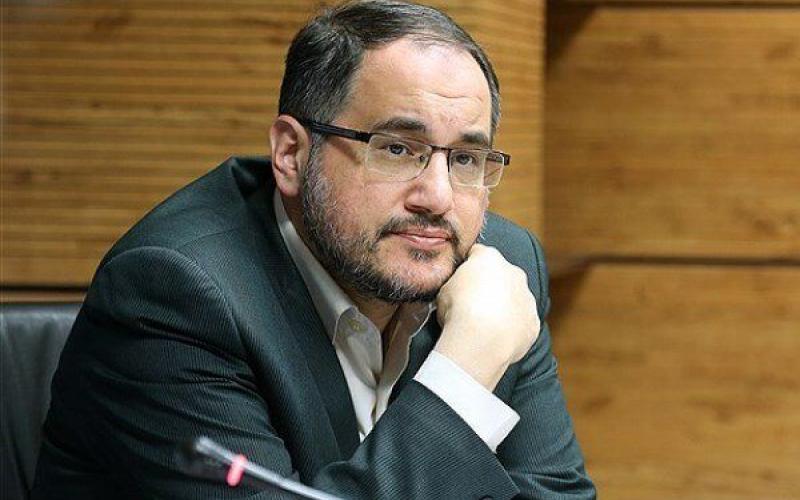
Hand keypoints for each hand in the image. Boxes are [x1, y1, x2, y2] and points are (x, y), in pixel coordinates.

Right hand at [434, 244, 539, 390]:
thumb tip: (457, 291)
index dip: (468, 268)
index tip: (460, 281)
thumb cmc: (458, 311)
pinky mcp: (533, 322)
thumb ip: (456, 283)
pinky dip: (512, 328)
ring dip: (504, 307)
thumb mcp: (444, 289)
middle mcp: (514, 273)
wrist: (480, 340)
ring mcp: (527, 298)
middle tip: (473, 304)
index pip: (478, 255)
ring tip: (484, 325)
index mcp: (489, 259)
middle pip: (501, 275)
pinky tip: (495, 337)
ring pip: (515, 299)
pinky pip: (522, 322)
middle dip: (491, 286)